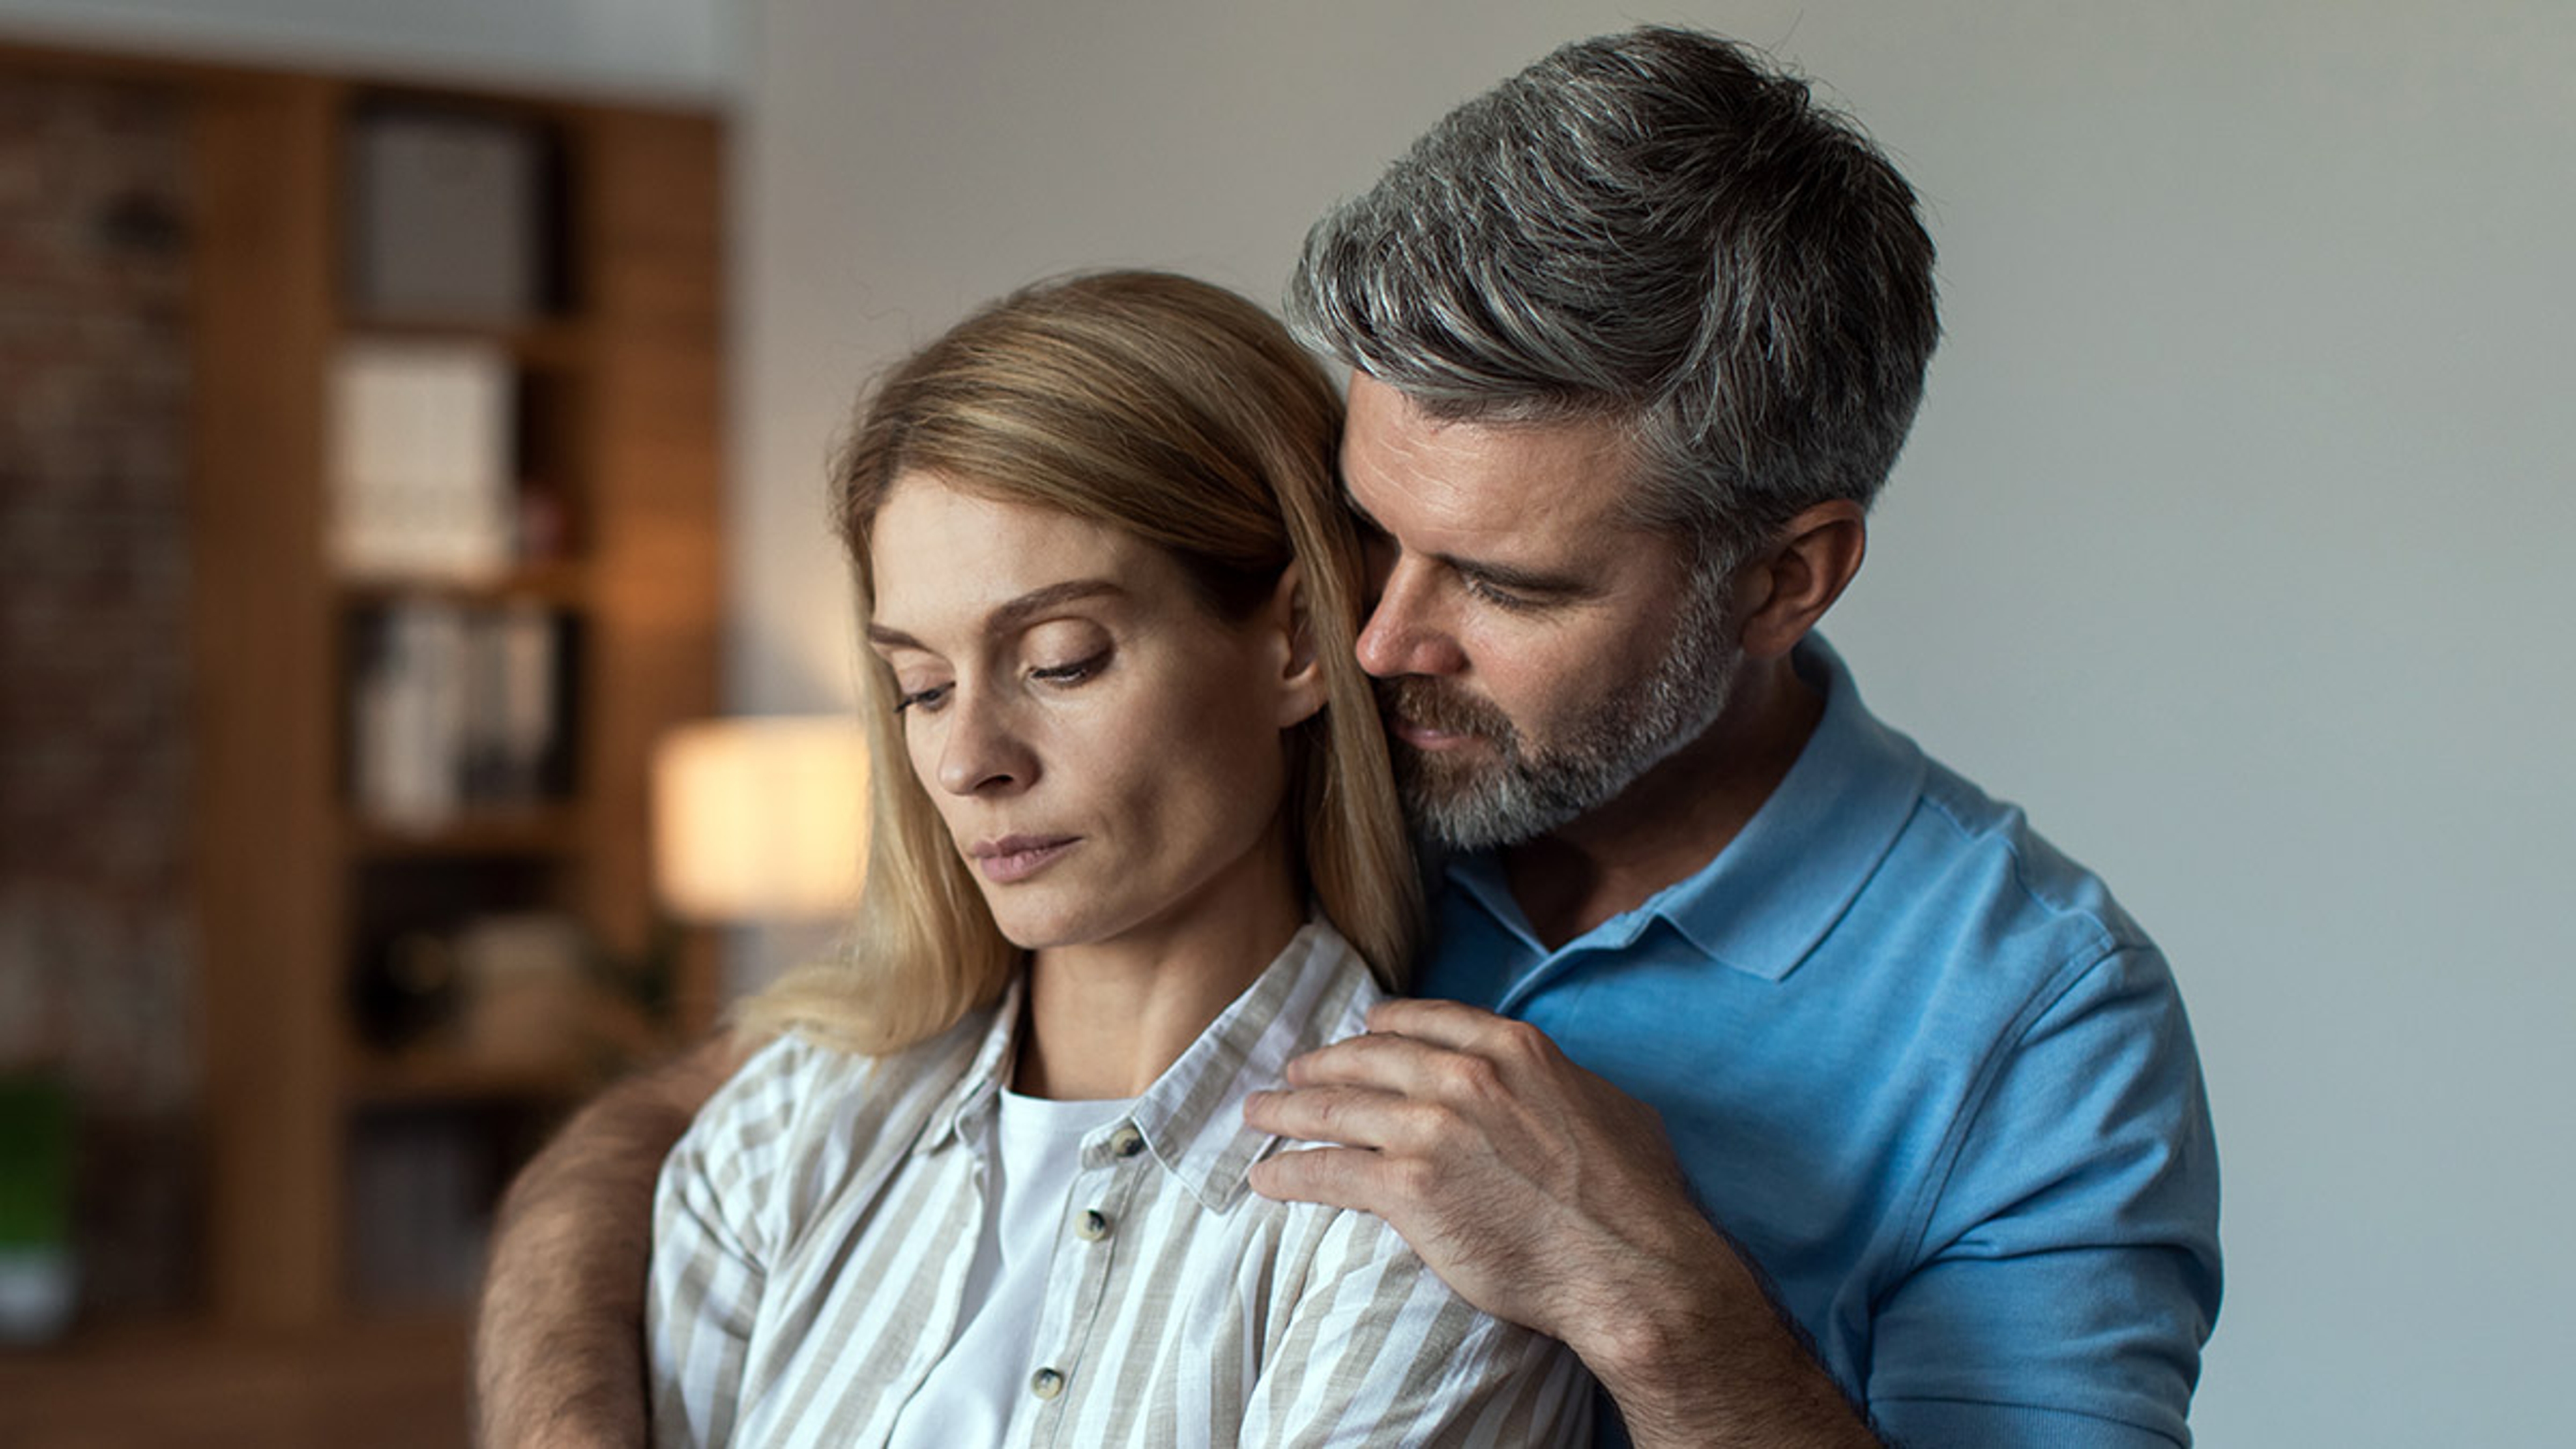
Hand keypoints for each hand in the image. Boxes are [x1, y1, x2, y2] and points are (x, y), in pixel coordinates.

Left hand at [1242, 997, 1713, 1350]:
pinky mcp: (1408, 1189)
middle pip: (1369, 1058)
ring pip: (1335, 1109)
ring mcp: (1431, 1129)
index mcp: (1513, 1049)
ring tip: (1258, 1115)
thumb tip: (1559, 1086)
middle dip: (1322, 1064)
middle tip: (1293, 1072)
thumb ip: (1567, 1083)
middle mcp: (1465, 1077)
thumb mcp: (1612, 1108)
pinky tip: (1264, 1181)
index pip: (1426, 1020)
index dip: (1383, 1025)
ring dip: (1287, 1111)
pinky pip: (1327, 1173)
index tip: (1361, 1029)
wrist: (1629, 1267)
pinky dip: (1289, 1174)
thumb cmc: (1637, 1199)